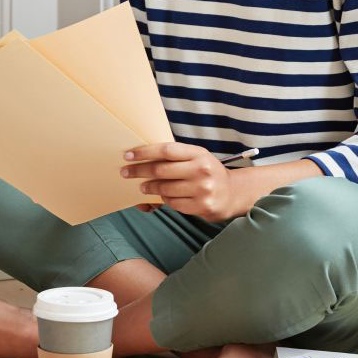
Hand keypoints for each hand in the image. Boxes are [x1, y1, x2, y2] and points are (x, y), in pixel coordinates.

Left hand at [122, 142, 242, 221]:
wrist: (232, 193)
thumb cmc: (207, 172)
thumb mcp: (197, 157)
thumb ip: (176, 156)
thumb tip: (143, 157)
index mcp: (199, 154)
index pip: (166, 150)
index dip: (144, 152)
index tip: (128, 155)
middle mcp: (201, 170)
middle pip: (161, 170)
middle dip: (139, 171)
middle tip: (126, 172)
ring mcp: (202, 189)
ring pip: (164, 189)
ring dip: (149, 188)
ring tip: (143, 187)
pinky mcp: (202, 206)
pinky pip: (173, 203)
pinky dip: (164, 200)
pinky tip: (163, 196)